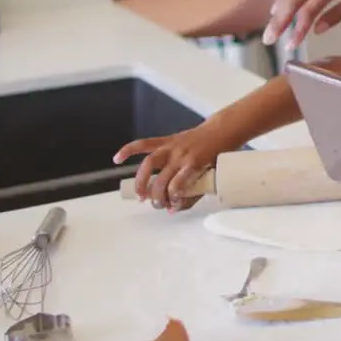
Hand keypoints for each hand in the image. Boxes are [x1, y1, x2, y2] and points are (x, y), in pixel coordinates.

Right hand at [113, 125, 234, 211]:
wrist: (223, 131)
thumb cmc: (218, 155)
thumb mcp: (212, 175)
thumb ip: (194, 193)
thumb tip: (174, 209)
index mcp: (194, 164)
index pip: (178, 185)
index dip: (173, 198)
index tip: (172, 206)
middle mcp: (181, 155)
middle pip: (162, 179)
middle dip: (157, 196)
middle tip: (157, 205)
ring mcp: (172, 147)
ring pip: (150, 163)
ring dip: (141, 180)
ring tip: (140, 195)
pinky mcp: (167, 141)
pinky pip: (144, 144)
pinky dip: (129, 150)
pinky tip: (117, 159)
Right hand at [262, 0, 340, 48]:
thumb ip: (337, 15)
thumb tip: (317, 30)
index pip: (308, 11)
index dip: (298, 30)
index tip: (292, 45)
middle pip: (291, 0)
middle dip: (278, 22)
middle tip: (270, 39)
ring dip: (278, 9)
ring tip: (273, 26)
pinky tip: (279, 6)